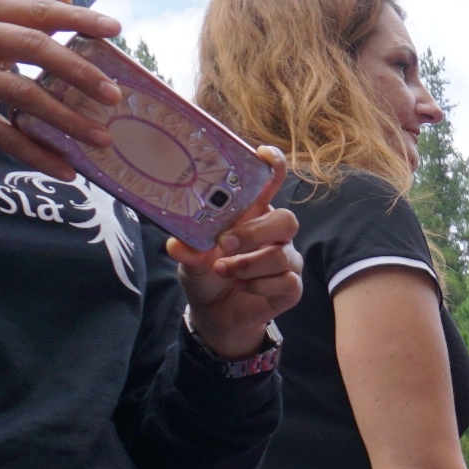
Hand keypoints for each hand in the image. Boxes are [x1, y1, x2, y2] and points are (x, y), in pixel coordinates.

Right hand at [0, 0, 120, 171]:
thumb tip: (70, 3)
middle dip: (80, 72)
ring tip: (102, 137)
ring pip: (24, 96)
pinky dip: (38, 155)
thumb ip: (17, 17)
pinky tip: (67, 170)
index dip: (78, 19)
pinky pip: (5, 136)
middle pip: (34, 49)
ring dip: (68, 120)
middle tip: (114, 95)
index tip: (114, 30)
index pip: (36, 11)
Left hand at [169, 153, 301, 358]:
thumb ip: (189, 250)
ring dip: (249, 264)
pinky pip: (287, 282)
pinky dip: (260, 286)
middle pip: (287, 220)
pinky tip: (244, 287)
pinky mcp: (291, 286)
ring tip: (224, 271)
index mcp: (251, 214)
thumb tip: (177, 244)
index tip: (264, 156)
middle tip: (225, 244)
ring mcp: (286, 259)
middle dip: (255, 232)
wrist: (215, 312)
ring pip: (284, 254)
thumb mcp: (190, 260)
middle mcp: (273, 233)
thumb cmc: (206, 274)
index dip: (274, 166)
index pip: (271, 183)